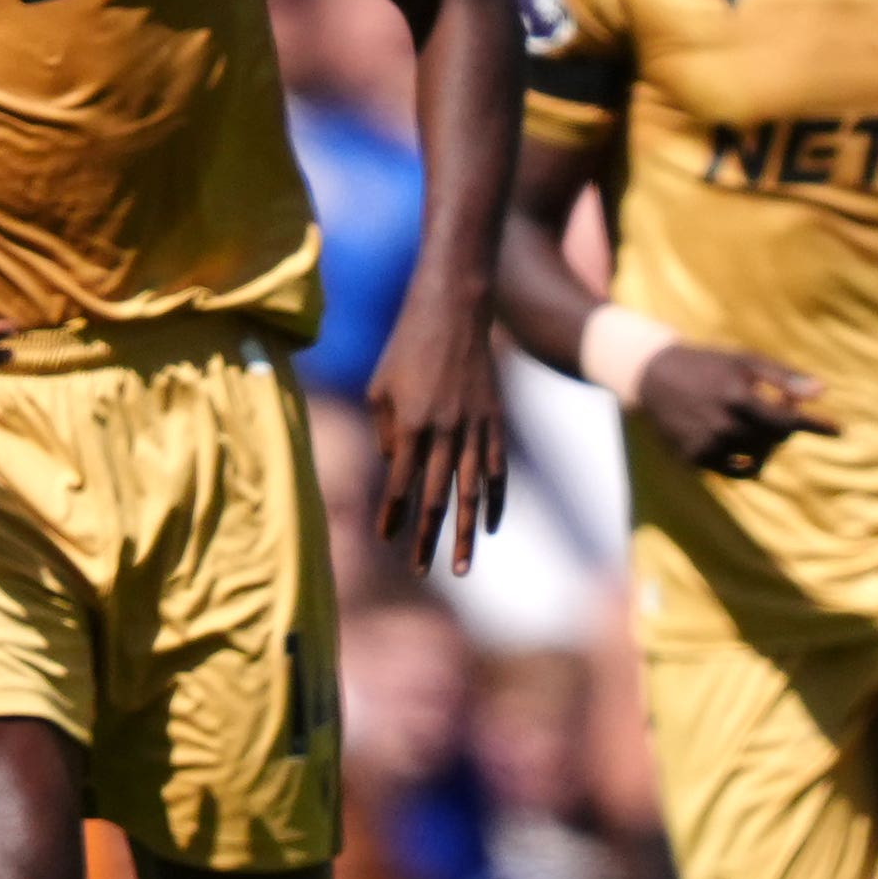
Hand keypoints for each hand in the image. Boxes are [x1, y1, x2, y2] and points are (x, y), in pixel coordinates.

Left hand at [364, 305, 513, 576]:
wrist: (455, 308)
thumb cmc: (406, 345)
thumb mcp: (379, 386)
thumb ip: (383, 432)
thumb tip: (394, 467)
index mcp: (410, 424)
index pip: (399, 484)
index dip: (393, 515)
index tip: (386, 541)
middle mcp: (444, 431)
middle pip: (436, 497)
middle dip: (427, 538)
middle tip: (423, 570)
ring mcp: (475, 426)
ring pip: (471, 492)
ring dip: (464, 532)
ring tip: (462, 567)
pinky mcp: (496, 419)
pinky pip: (498, 469)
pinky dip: (495, 500)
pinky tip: (491, 526)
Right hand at [632, 343, 831, 477]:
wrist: (654, 377)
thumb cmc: (709, 365)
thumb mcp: (745, 360)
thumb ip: (784, 377)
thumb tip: (823, 392)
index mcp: (737, 396)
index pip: (788, 420)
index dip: (816, 426)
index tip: (840, 430)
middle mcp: (722, 425)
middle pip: (774, 441)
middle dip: (784, 428)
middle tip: (778, 410)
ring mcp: (707, 446)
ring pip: (756, 459)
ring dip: (766, 445)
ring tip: (755, 425)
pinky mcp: (694, 460)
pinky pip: (734, 470)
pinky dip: (744, 459)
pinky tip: (739, 442)